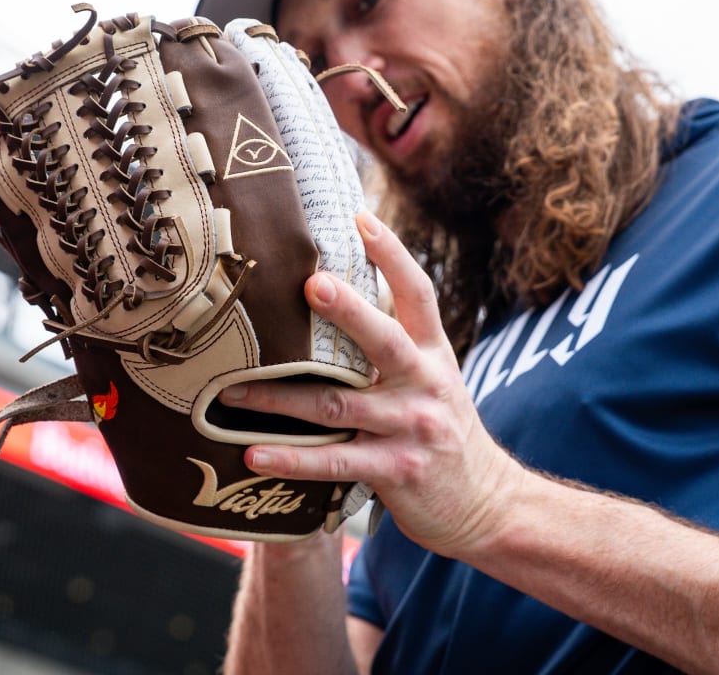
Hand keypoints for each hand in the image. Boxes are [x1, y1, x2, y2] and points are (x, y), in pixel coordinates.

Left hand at [220, 213, 525, 557]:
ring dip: (280, 398)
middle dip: (347, 311)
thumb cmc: (439, 429)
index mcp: (432, 353)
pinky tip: (255, 454)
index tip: (361, 217)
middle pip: (383, 340)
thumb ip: (395, 342)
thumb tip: (336, 295)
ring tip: (231, 390)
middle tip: (307, 283)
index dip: (392, 254)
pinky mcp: (397, 471)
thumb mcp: (432, 377)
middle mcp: (425, 383)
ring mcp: (411, 428)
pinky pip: (336, 463)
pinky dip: (294, 459)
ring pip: (338, 406)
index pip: (418, 293)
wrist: (486, 502)